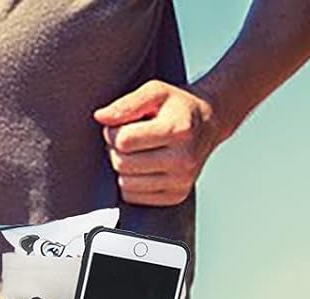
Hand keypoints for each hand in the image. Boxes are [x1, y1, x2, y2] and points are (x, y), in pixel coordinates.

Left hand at [93, 80, 223, 206]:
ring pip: (124, 183)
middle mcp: (183, 159)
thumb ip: (127, 103)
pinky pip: (132, 197)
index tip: (122, 125)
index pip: (124, 141)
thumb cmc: (176, 106)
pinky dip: (131, 182)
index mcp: (179, 130)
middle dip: (117, 150)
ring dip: (123, 167)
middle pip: (122, 163)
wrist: (209, 123)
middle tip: (129, 138)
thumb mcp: (155, 92)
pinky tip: (144, 167)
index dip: (113, 131)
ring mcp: (181, 181)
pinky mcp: (176, 196)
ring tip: (138, 151)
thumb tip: (100, 117)